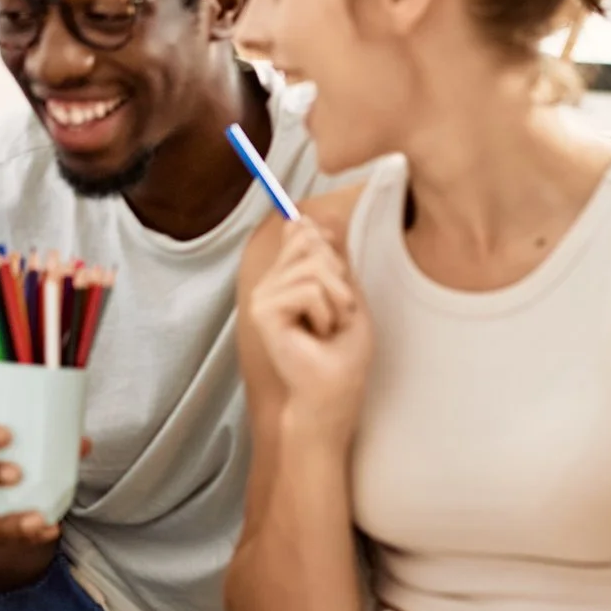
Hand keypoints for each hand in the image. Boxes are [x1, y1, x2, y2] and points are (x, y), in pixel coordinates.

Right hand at [246, 220, 371, 428]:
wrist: (334, 392)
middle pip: (312, 241)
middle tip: (337, 313)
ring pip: (314, 266)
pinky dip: (327, 314)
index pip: (303, 230)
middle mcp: (272, 281)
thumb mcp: (346, 292)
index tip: (339, 277)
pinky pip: (309, 290)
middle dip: (340, 278)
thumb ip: (329, 257)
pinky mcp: (263, 311)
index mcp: (288, 275)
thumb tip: (305, 218)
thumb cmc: (343, 351)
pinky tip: (318, 335)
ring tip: (328, 327)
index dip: (327, 244)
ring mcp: (264, 295)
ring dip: (338, 301)